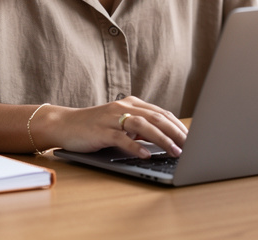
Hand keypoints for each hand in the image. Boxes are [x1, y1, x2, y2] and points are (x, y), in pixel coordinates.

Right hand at [38, 96, 186, 158]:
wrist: (64, 124)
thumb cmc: (95, 127)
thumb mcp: (121, 124)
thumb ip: (141, 128)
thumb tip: (166, 140)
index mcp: (131, 103)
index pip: (161, 113)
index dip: (178, 126)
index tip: (193, 139)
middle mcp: (123, 107)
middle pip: (156, 117)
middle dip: (176, 132)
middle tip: (190, 145)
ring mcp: (112, 118)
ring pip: (142, 125)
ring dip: (161, 139)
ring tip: (174, 151)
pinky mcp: (101, 131)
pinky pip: (121, 138)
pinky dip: (135, 146)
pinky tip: (146, 154)